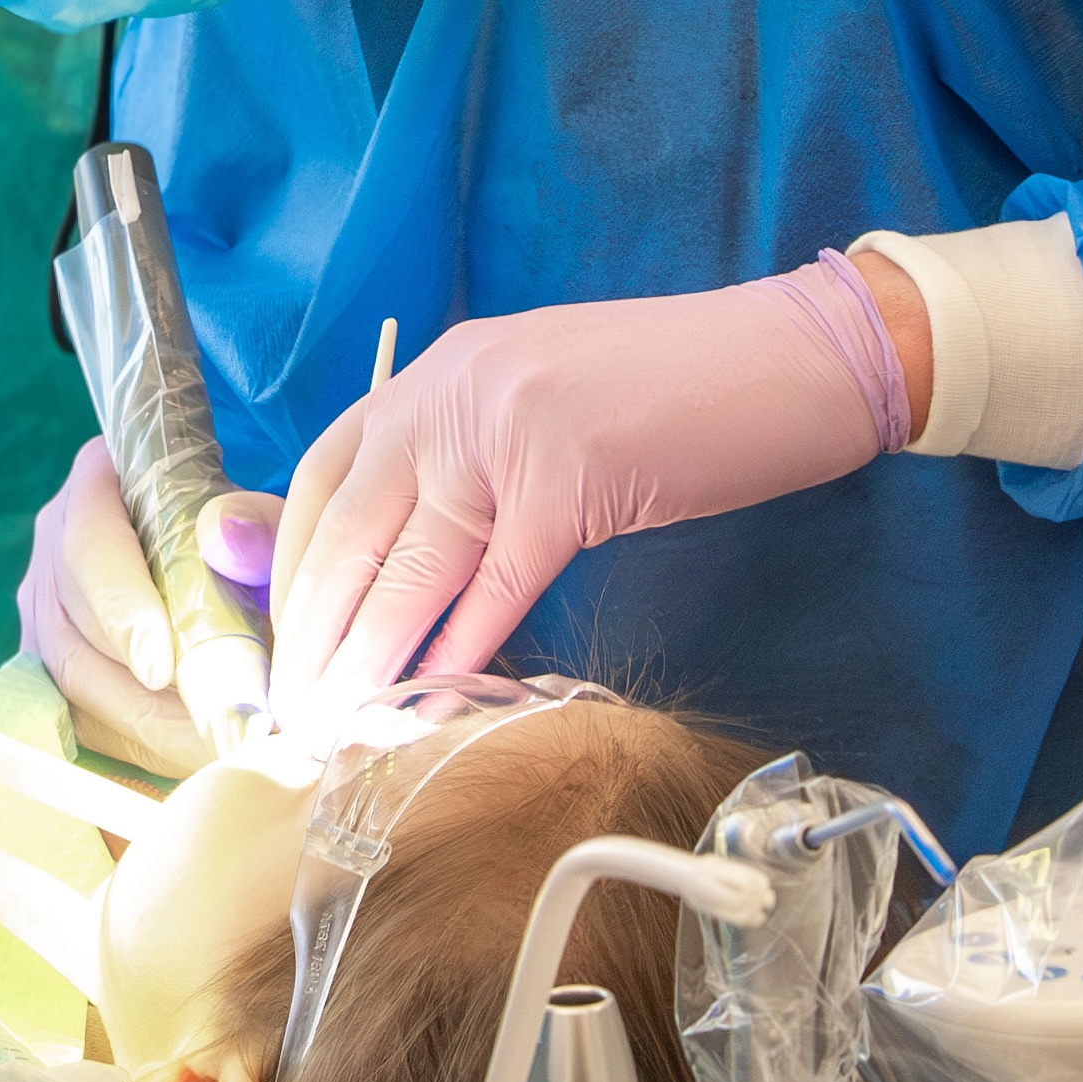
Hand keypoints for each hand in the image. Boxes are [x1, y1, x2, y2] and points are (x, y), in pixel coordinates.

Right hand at [18, 436, 283, 775]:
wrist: (204, 542)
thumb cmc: (234, 528)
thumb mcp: (257, 512)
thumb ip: (255, 521)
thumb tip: (228, 541)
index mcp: (93, 491)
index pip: (90, 553)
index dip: (122, 613)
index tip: (161, 667)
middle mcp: (52, 555)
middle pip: (75, 639)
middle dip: (146, 699)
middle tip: (218, 732)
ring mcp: (43, 618)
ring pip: (73, 690)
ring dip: (147, 731)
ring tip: (218, 749)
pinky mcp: (52, 671)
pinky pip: (82, 722)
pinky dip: (139, 745)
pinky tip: (193, 756)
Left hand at [268, 254, 916, 724]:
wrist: (796, 355)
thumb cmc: (680, 389)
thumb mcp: (542, 402)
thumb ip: (467, 458)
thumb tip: (400, 562)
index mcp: (445, 367)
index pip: (329, 471)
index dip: (293, 564)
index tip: (287, 639)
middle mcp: (459, 388)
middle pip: (350, 528)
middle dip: (312, 631)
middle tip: (293, 710)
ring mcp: (511, 430)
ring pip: (412, 568)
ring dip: (368, 659)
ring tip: (339, 726)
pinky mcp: (571, 481)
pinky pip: (497, 585)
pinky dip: (462, 651)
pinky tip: (435, 700)